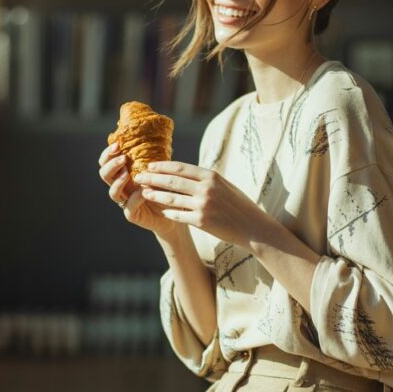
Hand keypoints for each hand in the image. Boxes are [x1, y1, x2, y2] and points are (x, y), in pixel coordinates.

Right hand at [97, 143, 185, 241]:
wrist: (173, 212)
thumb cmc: (165, 189)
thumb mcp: (159, 170)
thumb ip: (152, 159)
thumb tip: (153, 137)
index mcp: (124, 174)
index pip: (107, 161)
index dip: (108, 153)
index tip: (118, 144)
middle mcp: (121, 187)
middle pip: (104, 174)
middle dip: (110, 164)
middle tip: (123, 158)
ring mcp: (124, 201)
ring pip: (112, 192)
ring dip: (118, 181)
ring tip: (127, 173)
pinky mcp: (131, 214)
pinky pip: (128, 206)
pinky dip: (135, 198)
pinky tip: (143, 192)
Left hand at [133, 161, 263, 246]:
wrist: (253, 226)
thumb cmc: (239, 205)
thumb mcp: (224, 185)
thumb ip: (205, 179)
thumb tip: (185, 173)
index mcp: (211, 176)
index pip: (180, 167)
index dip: (162, 166)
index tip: (149, 165)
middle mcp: (206, 188)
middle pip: (172, 181)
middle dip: (153, 178)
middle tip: (139, 177)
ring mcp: (203, 205)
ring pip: (171, 198)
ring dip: (155, 195)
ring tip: (144, 193)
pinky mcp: (202, 221)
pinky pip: (178, 215)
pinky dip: (168, 213)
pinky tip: (161, 211)